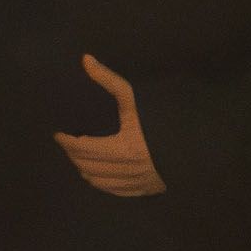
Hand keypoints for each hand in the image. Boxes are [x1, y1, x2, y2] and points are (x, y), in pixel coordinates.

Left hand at [55, 56, 164, 195]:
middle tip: (67, 143)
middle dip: (73, 154)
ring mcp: (134, 183)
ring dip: (84, 168)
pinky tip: (95, 172)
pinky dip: (99, 181)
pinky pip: (111, 190)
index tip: (59, 134)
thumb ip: (109, 80)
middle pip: (87, 165)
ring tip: (78, 156)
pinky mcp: (142, 190)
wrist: (192, 148)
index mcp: (123, 149)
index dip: (67, 142)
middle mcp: (127, 171)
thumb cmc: (161, 120)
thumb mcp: (135, 99)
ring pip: (97, 180)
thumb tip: (85, 59)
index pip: (83, 149)